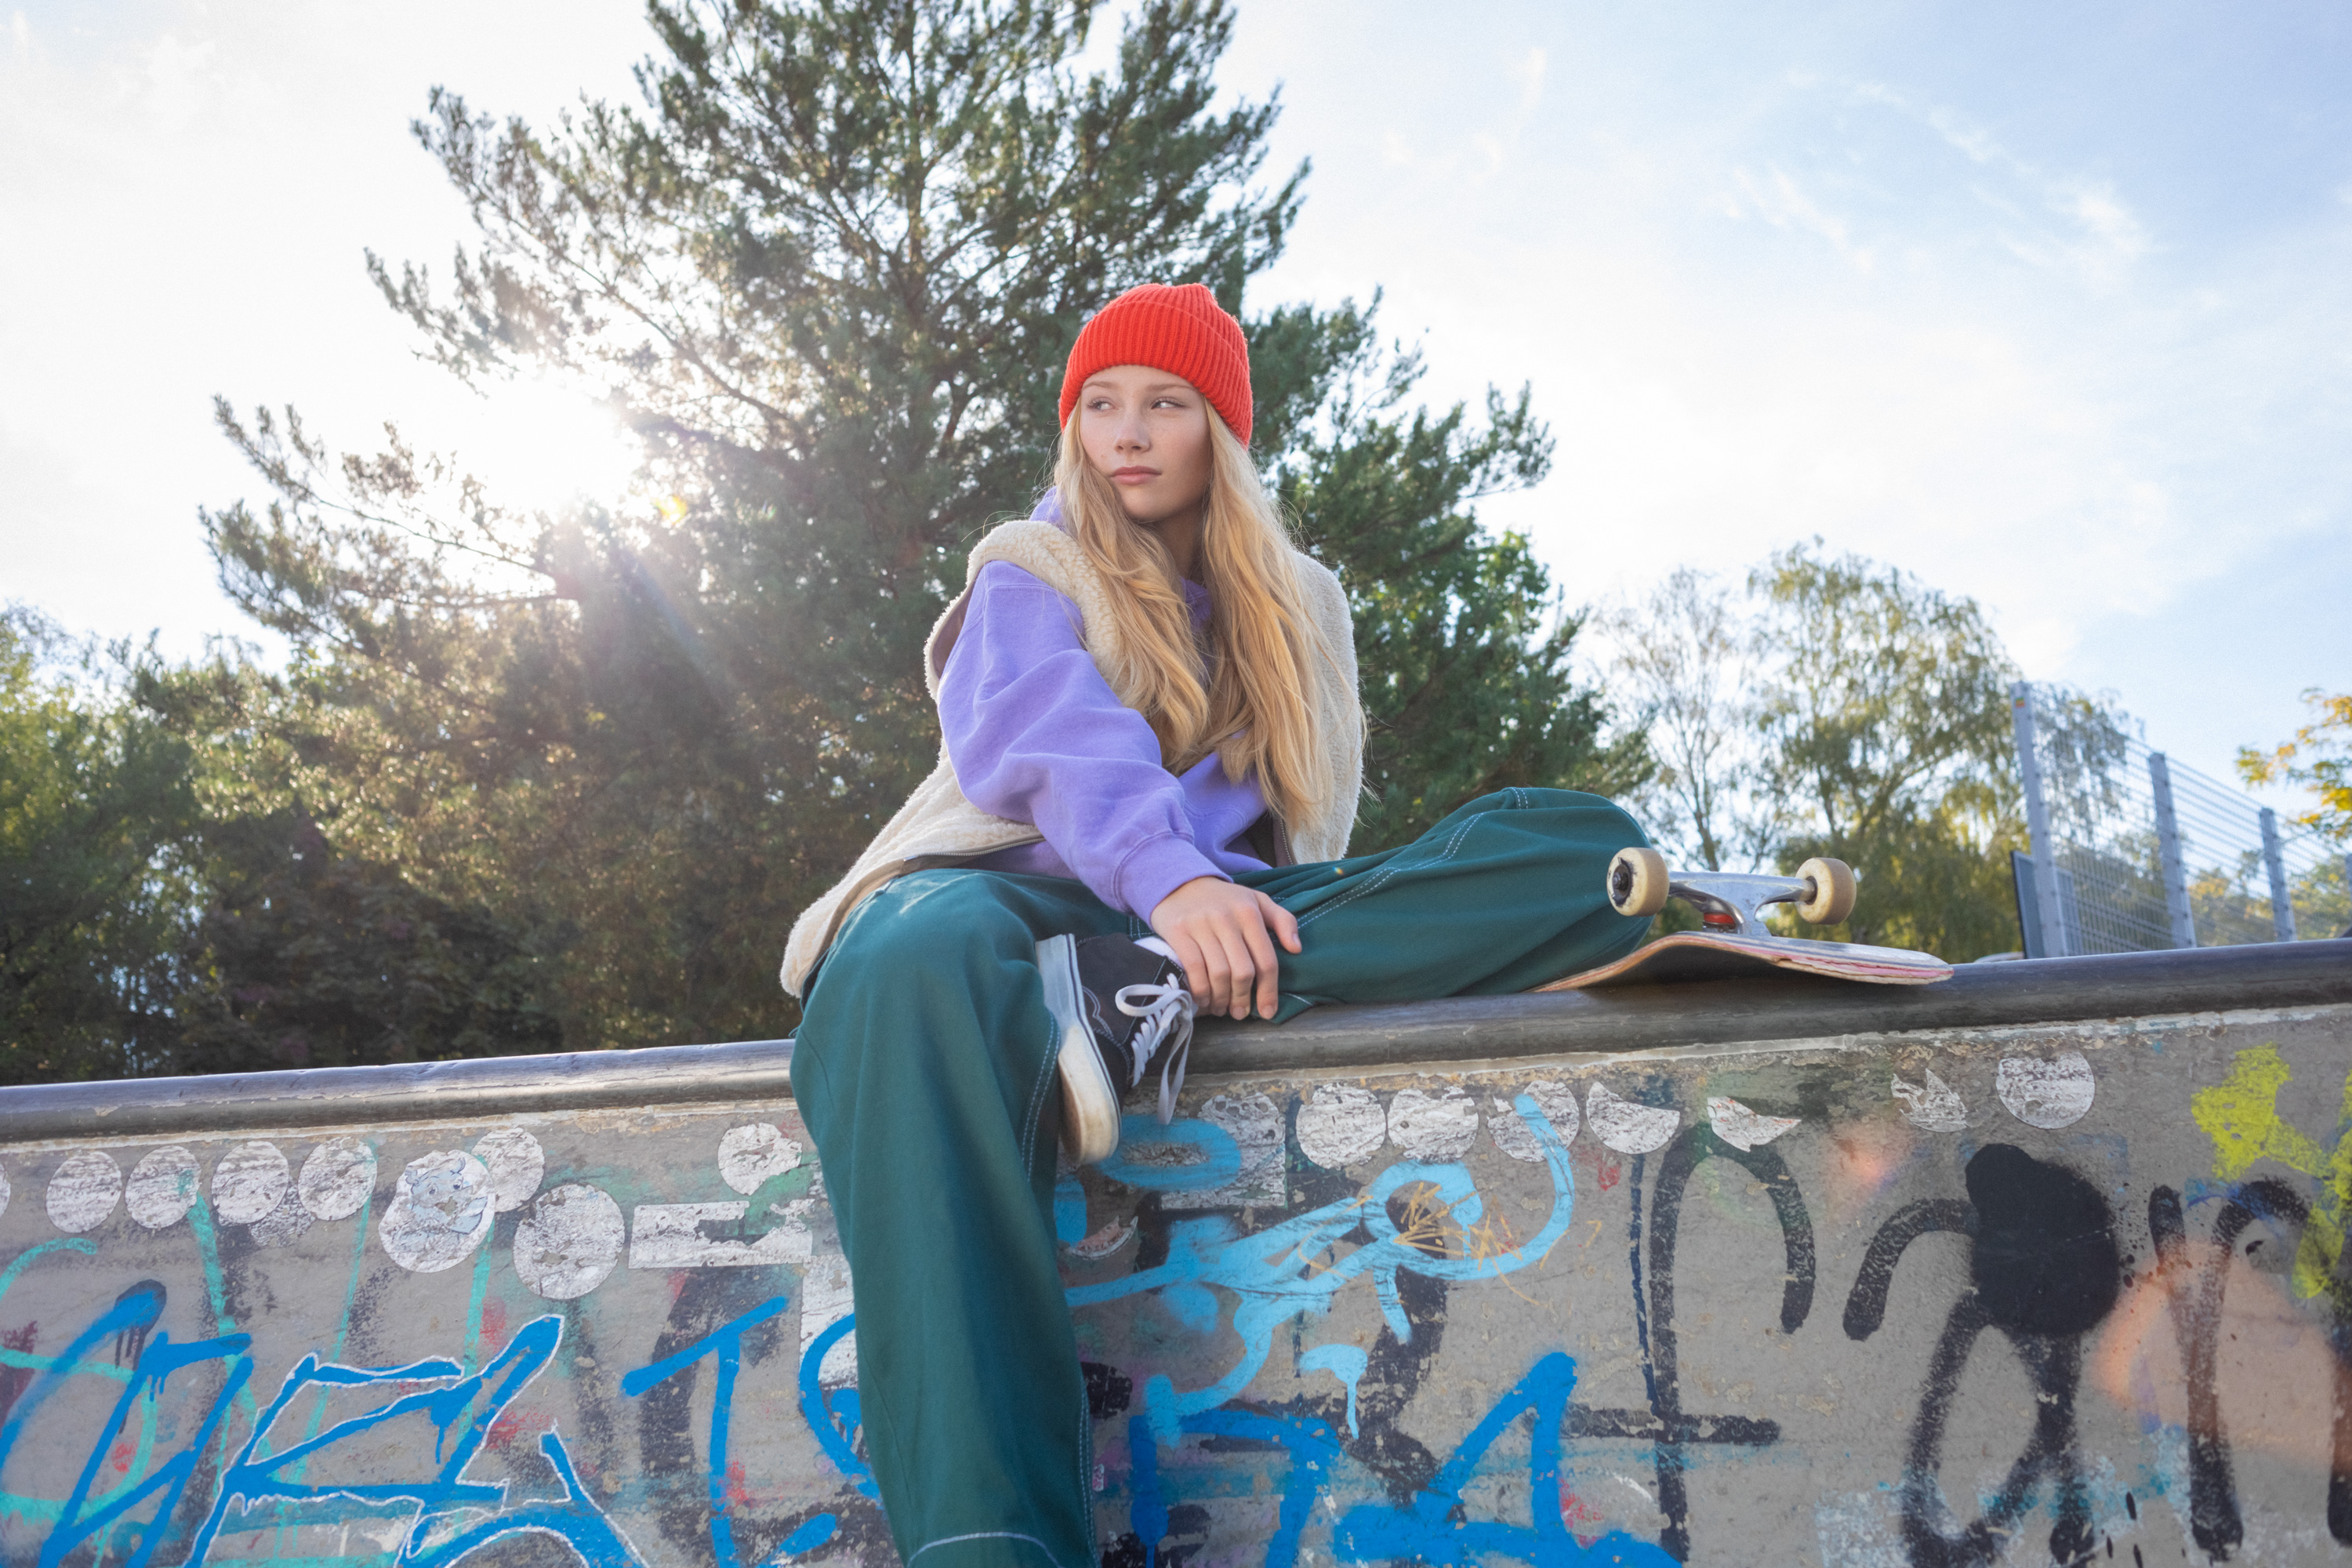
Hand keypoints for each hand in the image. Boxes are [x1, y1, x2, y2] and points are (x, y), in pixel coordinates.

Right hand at [1148, 877, 1301, 1020]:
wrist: (1179, 883)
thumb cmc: (1223, 899)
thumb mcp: (1257, 901)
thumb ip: (1283, 920)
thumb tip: (1297, 949)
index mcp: (1249, 912)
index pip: (1266, 960)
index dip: (1269, 991)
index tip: (1268, 1011)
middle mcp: (1227, 918)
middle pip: (1242, 971)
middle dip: (1243, 998)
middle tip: (1240, 1013)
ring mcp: (1201, 925)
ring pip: (1218, 973)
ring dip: (1221, 999)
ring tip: (1222, 1009)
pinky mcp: (1178, 932)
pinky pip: (1193, 969)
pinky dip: (1200, 990)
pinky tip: (1203, 1000)